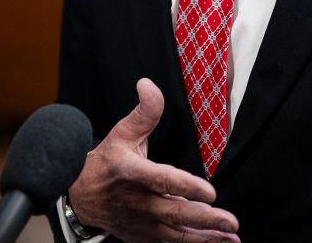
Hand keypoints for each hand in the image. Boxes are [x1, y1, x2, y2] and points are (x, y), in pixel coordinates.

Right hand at [67, 78, 239, 242]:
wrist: (80, 197)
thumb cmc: (106, 163)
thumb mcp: (122, 133)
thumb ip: (144, 111)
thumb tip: (149, 84)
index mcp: (132, 173)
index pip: (162, 180)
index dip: (186, 187)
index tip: (210, 192)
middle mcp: (137, 201)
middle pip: (174, 213)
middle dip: (204, 219)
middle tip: (231, 220)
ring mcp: (140, 223)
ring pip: (175, 235)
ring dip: (205, 238)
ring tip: (231, 238)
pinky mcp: (141, 237)